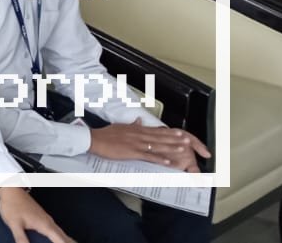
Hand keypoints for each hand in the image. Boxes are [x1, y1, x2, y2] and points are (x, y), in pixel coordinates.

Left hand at [0, 188, 70, 242]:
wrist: (11, 191)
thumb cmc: (12, 205)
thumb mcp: (14, 223)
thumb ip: (21, 238)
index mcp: (44, 225)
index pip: (60, 240)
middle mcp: (49, 222)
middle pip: (64, 237)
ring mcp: (47, 219)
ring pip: (61, 233)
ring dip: (67, 240)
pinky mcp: (43, 218)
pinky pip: (56, 230)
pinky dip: (61, 237)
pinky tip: (60, 239)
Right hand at [90, 122, 208, 170]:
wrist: (94, 139)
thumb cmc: (104, 134)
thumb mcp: (119, 126)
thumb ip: (131, 124)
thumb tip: (138, 120)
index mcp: (136, 129)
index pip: (156, 130)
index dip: (169, 132)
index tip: (180, 132)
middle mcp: (138, 135)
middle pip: (160, 137)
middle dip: (175, 139)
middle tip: (188, 141)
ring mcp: (136, 143)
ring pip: (158, 145)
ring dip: (171, 147)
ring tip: (183, 150)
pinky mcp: (131, 152)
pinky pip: (149, 156)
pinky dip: (159, 159)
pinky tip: (168, 162)